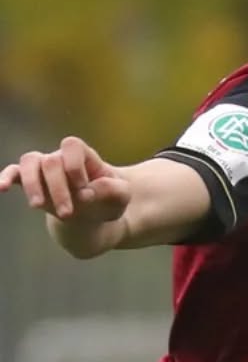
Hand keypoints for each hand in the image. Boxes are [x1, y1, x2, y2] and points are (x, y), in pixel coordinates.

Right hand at [0, 137, 131, 256]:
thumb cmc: (108, 200)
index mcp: (82, 156)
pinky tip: (1, 187)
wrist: (95, 216)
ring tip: (37, 206)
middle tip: (69, 214)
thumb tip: (87, 192)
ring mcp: (43, 169)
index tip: (85, 190)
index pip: (72, 146)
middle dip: (58, 189)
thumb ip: (113, 190)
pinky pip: (14, 173)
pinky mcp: (32, 183)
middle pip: (51, 162)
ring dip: (33, 184)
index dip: (75, 165)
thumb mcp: (122, 197)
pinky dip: (6, 178)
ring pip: (29, 162)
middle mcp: (59, 158)